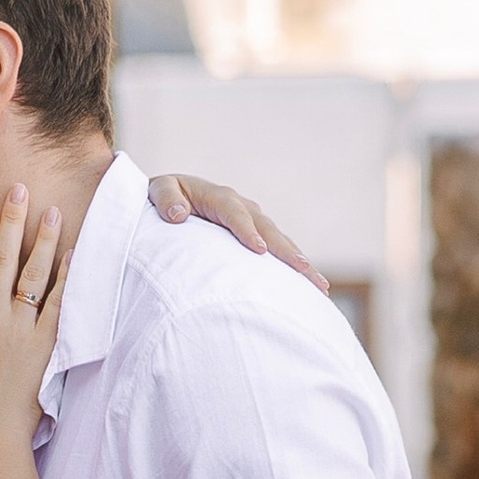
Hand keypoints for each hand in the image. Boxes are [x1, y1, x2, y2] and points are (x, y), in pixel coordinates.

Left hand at [148, 172, 328, 291]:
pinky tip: (311, 289)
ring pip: (280, 241)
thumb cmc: (164, 198)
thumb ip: (165, 199)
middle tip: (304, 270)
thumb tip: (177, 214)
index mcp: (218, 196)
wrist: (173, 198)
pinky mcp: (257, 235)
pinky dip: (294, 267)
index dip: (247, 230)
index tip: (258, 251)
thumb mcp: (159, 190)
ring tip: (319, 286)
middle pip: (268, 228)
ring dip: (300, 262)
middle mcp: (241, 207)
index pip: (234, 213)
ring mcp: (253, 221)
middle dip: (287, 250)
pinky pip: (278, 250)